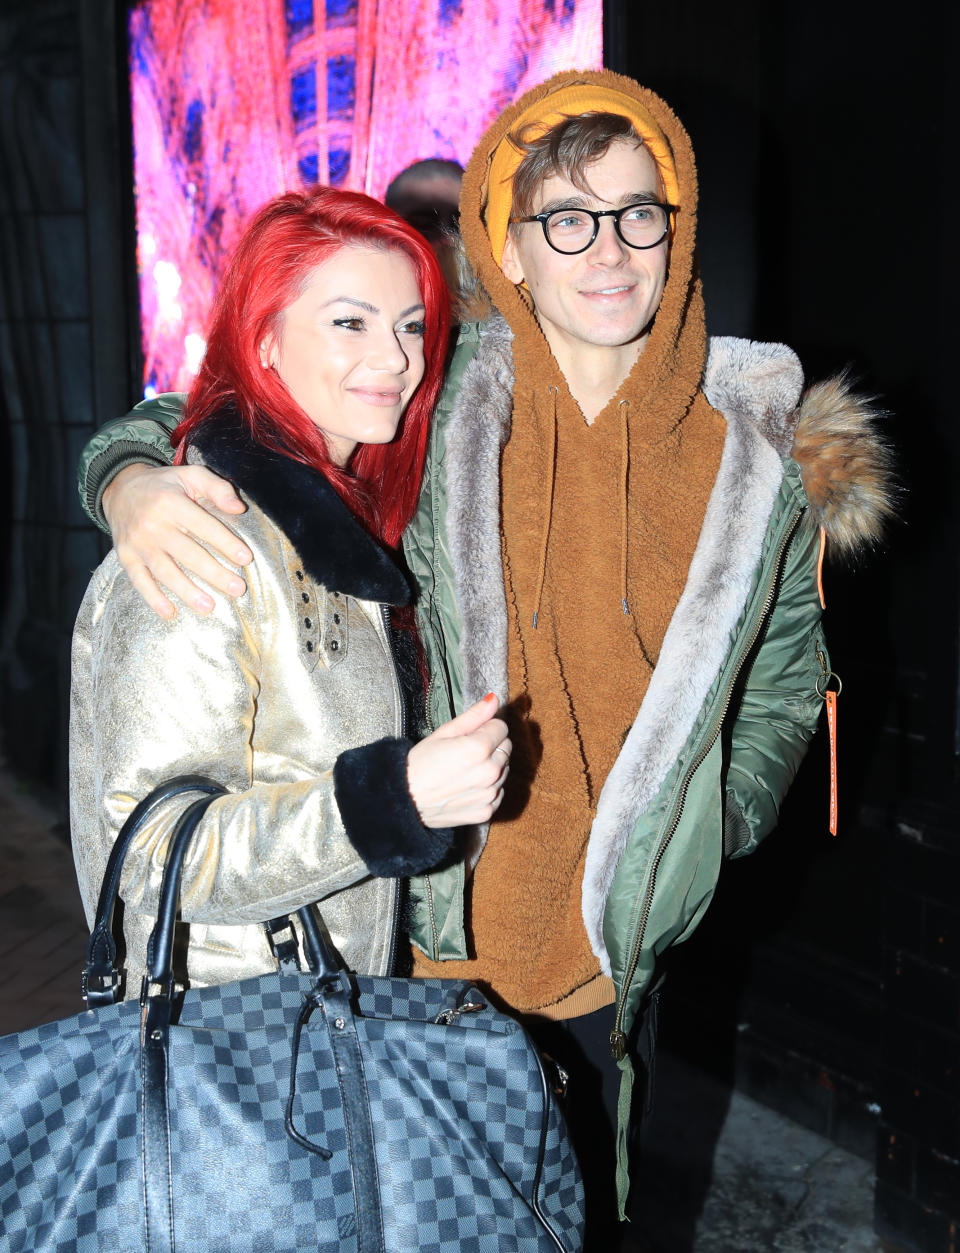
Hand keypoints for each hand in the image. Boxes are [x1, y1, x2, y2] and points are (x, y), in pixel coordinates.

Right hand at [102, 464, 251, 618]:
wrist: (120, 489)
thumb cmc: (164, 485)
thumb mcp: (190, 475)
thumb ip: (217, 488)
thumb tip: (239, 508)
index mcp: (171, 503)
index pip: (204, 526)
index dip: (226, 543)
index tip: (246, 559)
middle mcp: (153, 525)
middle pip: (188, 554)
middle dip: (215, 573)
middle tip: (237, 589)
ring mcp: (138, 544)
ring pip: (165, 571)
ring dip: (187, 592)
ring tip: (209, 607)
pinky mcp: (126, 557)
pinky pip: (139, 581)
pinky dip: (153, 598)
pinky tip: (170, 613)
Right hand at [407, 694, 510, 828]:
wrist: (404, 800)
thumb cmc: (419, 764)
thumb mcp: (443, 733)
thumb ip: (473, 716)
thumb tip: (494, 699)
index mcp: (479, 748)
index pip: (502, 727)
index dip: (486, 728)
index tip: (470, 735)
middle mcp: (489, 772)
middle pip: (506, 748)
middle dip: (491, 746)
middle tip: (465, 753)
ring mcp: (489, 794)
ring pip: (504, 770)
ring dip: (491, 767)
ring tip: (464, 771)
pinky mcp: (487, 811)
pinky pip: (498, 793)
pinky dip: (488, 789)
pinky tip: (467, 787)